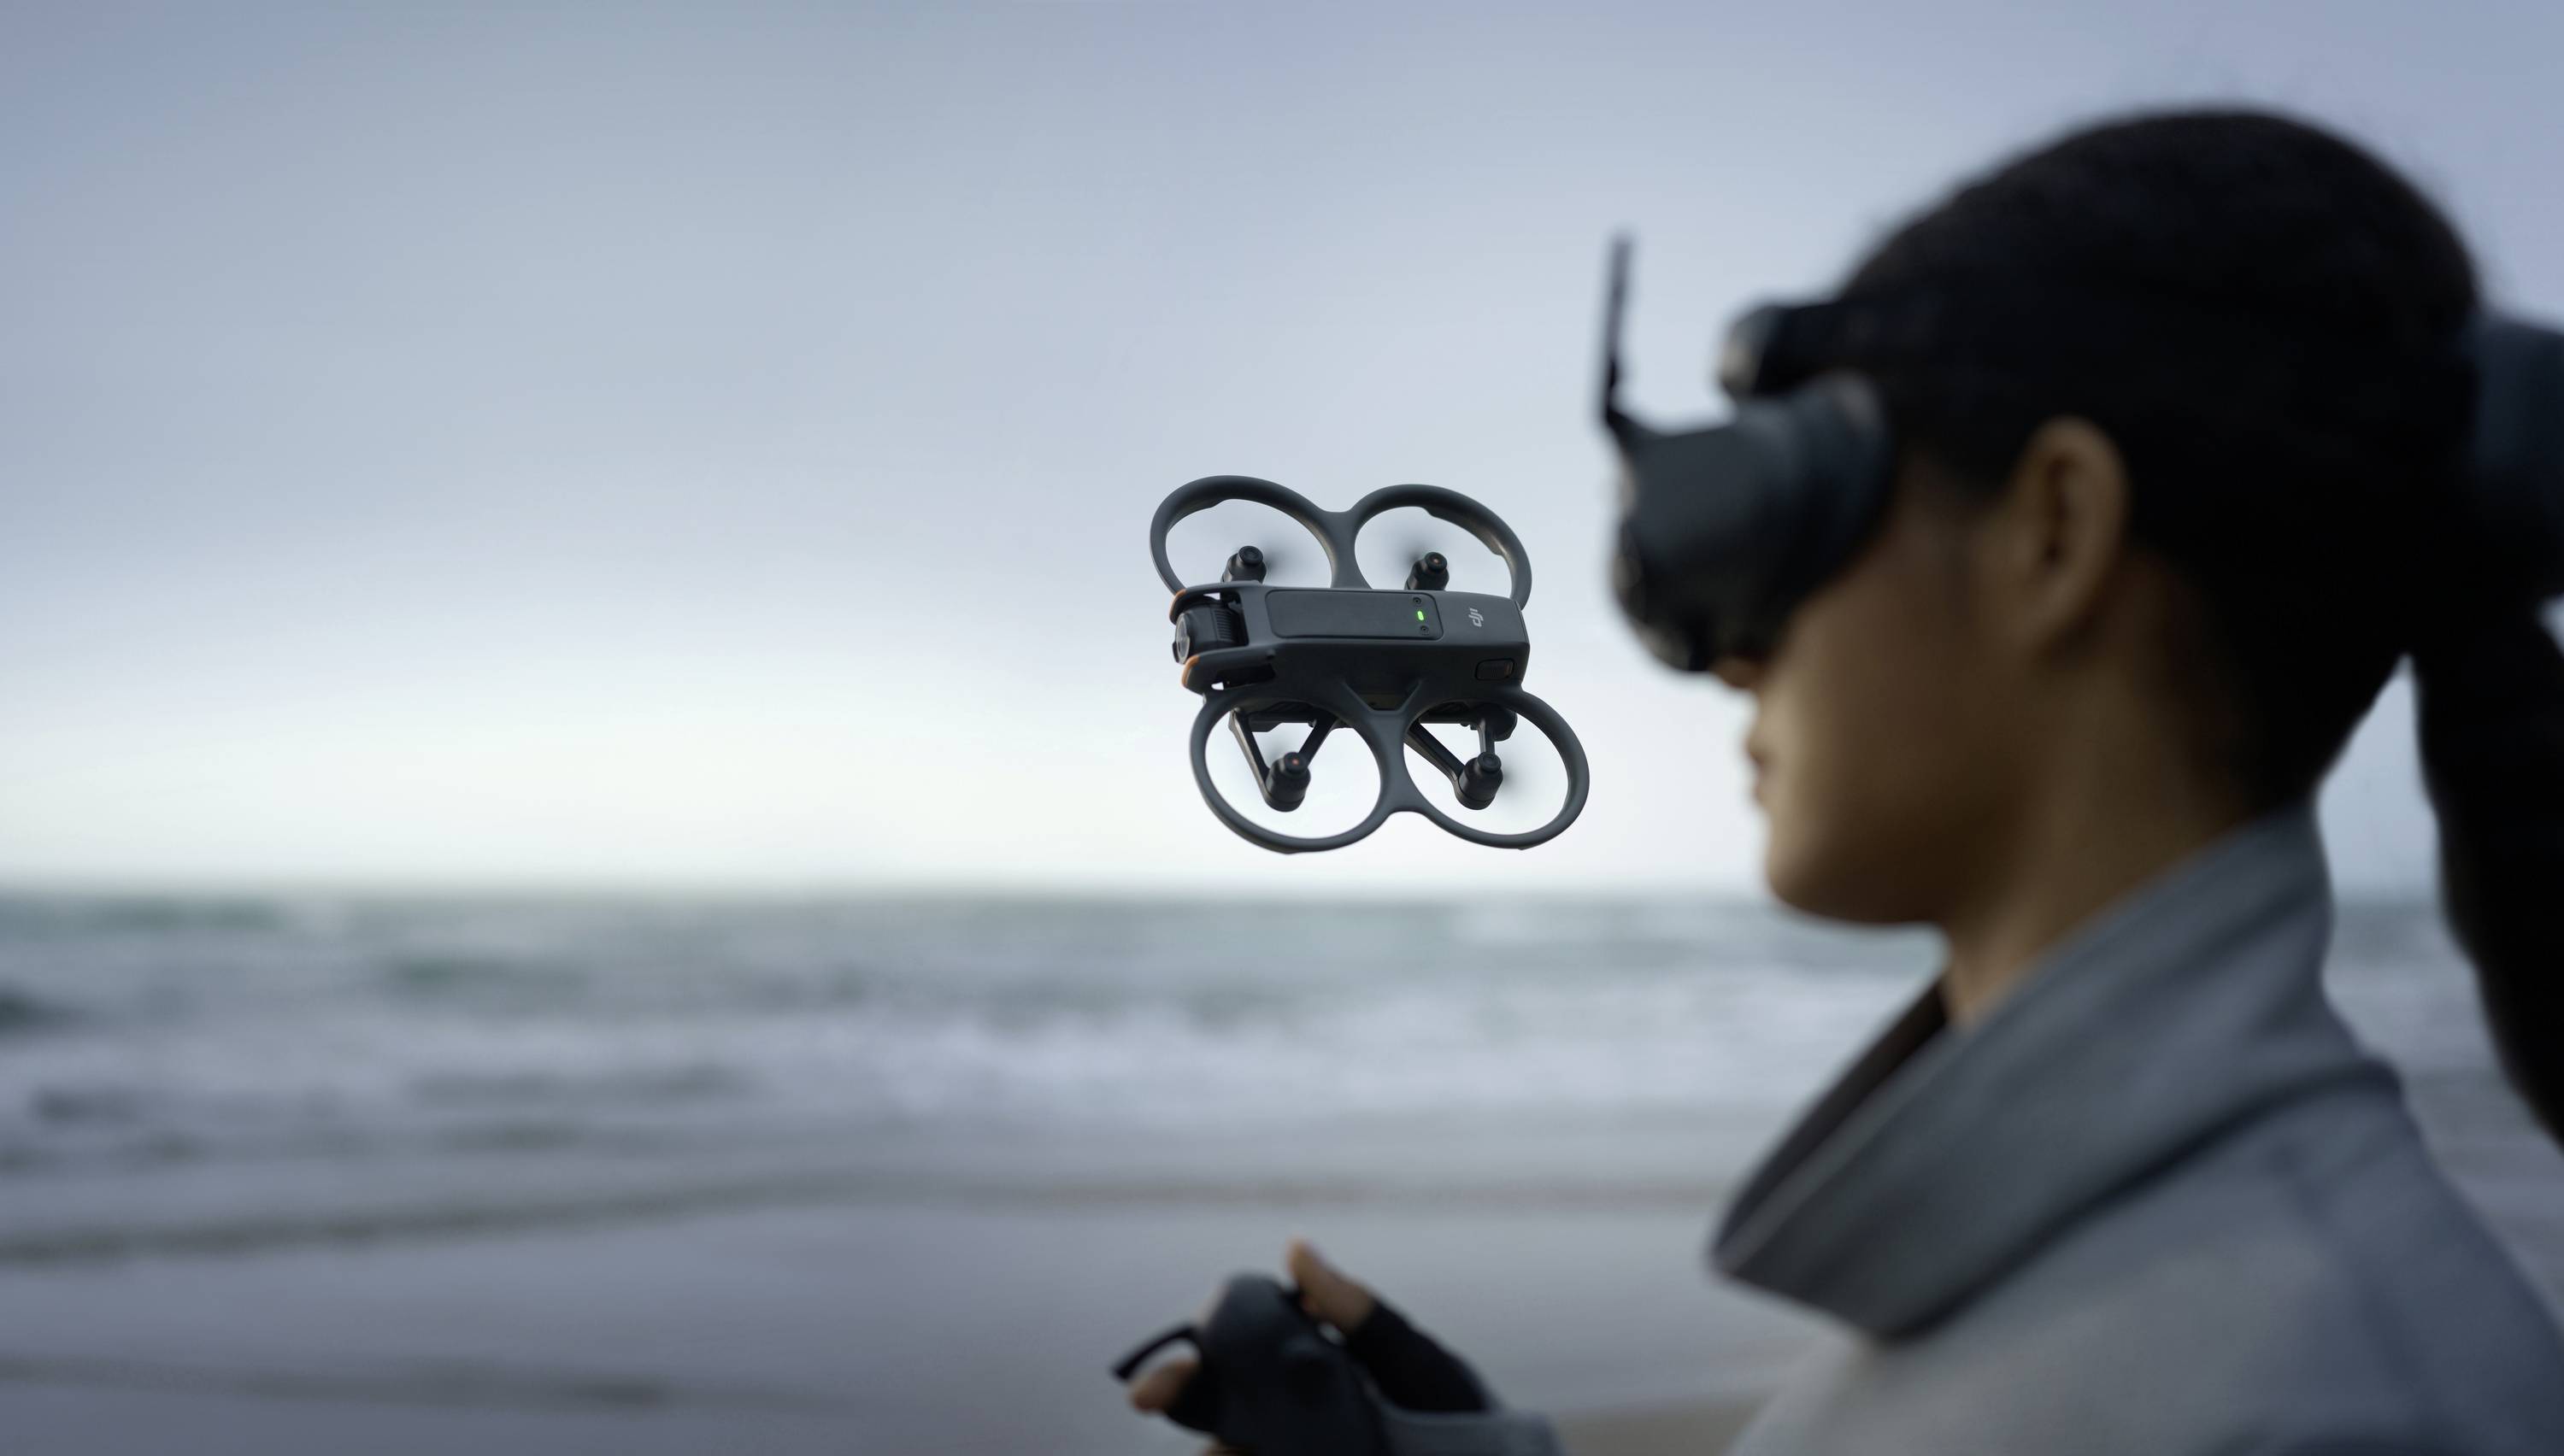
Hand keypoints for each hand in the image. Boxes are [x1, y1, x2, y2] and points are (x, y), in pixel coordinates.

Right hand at [1125, 1236, 1492, 1435]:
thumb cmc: (1464, 1422)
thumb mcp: (1416, 1365)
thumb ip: (1358, 1314)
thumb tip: (1295, 1246)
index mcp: (1312, 1371)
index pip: (1235, 1360)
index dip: (1193, 1364)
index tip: (1164, 1379)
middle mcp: (1295, 1419)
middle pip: (1220, 1410)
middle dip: (1184, 1407)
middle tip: (1156, 1406)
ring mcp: (1299, 1448)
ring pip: (1231, 1449)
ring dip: (1216, 1449)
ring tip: (1223, 1453)